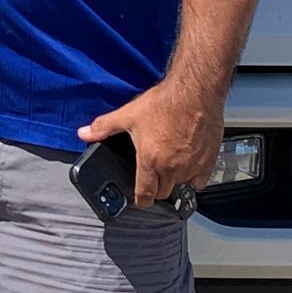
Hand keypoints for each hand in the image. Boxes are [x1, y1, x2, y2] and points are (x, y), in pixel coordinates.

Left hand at [78, 78, 222, 209]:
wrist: (195, 92)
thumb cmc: (165, 103)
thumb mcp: (128, 114)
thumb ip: (104, 127)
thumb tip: (84, 133)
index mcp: (150, 160)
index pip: (145, 195)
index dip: (140, 200)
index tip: (140, 199)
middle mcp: (171, 168)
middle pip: (163, 193)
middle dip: (156, 189)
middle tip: (153, 177)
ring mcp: (191, 167)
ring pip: (182, 186)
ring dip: (175, 181)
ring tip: (170, 167)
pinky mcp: (208, 162)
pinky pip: (200, 181)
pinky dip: (194, 177)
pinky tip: (189, 164)